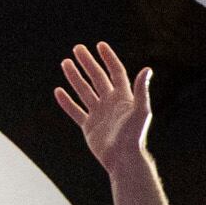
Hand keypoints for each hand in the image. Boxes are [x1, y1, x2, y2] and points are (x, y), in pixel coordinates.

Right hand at [55, 41, 152, 172]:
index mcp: (123, 97)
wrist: (123, 159)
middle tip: (77, 49)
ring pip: (84, 91)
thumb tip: (147, 69)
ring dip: (75, 77)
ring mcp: (98, 114)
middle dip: (88, 63)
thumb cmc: (134, 135)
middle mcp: (110, 103)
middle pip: (97, 78)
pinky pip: (75, 110)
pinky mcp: (89, 126)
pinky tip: (58, 91)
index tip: (99, 45)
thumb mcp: (141, 110)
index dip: (108, 58)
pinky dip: (66, 101)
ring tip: (65, 63)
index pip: (115, 72)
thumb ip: (141, 90)